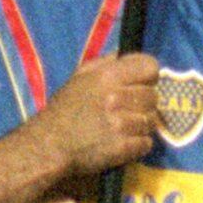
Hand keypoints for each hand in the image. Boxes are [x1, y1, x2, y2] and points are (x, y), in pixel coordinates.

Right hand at [37, 52, 161, 181]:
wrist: (49, 146)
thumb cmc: (64, 109)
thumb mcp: (81, 76)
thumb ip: (106, 62)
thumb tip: (126, 54)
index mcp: (108, 76)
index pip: (150, 66)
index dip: (148, 76)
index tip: (140, 85)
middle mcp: (117, 97)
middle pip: (154, 96)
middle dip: (144, 104)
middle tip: (128, 110)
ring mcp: (121, 124)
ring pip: (152, 120)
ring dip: (141, 125)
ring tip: (124, 128)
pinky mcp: (124, 147)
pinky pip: (146, 143)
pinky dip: (138, 145)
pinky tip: (122, 143)